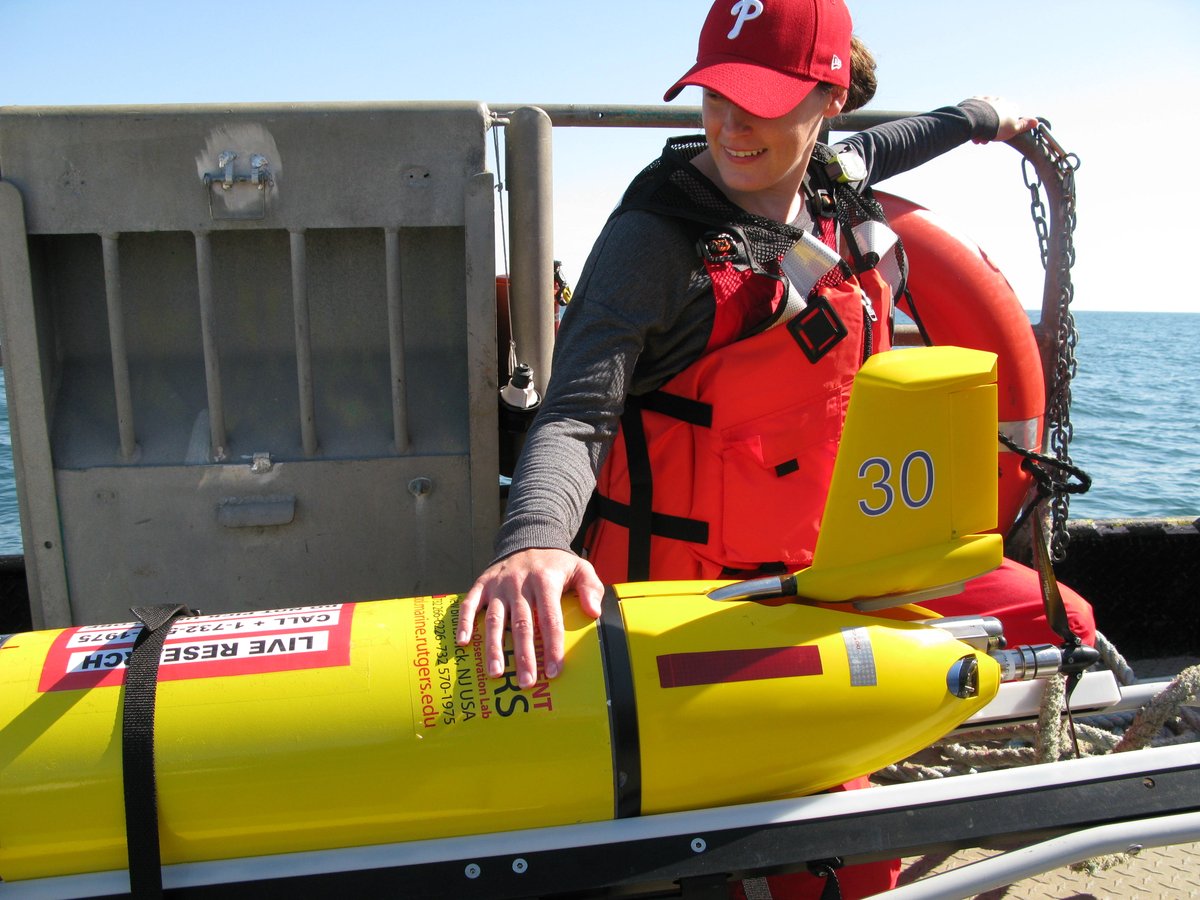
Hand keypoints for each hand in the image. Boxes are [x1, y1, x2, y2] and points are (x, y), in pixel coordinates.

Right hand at [456, 548, 604, 688]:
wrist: (529, 538)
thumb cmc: (556, 564)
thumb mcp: (580, 568)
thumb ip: (591, 588)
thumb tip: (594, 613)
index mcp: (545, 580)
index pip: (550, 618)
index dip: (552, 646)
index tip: (554, 671)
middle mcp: (519, 583)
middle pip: (522, 624)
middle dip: (524, 656)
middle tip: (526, 682)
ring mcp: (498, 585)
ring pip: (495, 619)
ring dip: (494, 647)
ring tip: (495, 672)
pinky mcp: (482, 584)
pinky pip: (469, 604)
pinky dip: (464, 622)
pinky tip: (463, 643)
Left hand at [971, 95, 1038, 142]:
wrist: (977, 120)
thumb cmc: (997, 127)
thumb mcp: (1013, 129)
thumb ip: (1024, 125)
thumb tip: (1036, 121)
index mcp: (1010, 106)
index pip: (1012, 113)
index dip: (1007, 125)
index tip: (1000, 134)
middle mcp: (999, 100)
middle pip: (997, 115)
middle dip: (991, 128)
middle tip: (984, 140)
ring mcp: (986, 99)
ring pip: (985, 114)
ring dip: (982, 126)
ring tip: (976, 137)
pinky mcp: (974, 100)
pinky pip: (975, 111)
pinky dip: (974, 119)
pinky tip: (971, 128)